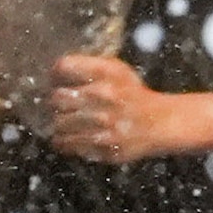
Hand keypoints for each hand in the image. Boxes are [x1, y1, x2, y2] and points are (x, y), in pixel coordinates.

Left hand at [35, 56, 212, 164]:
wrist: (159, 122)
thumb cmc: (132, 94)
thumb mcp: (116, 70)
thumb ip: (88, 66)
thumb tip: (53, 71)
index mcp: (107, 73)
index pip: (64, 67)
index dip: (54, 74)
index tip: (54, 80)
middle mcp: (105, 96)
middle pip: (57, 97)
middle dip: (54, 102)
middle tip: (57, 105)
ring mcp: (105, 123)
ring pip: (59, 123)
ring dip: (58, 123)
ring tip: (62, 123)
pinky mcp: (104, 145)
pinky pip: (69, 144)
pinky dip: (63, 142)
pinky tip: (66, 138)